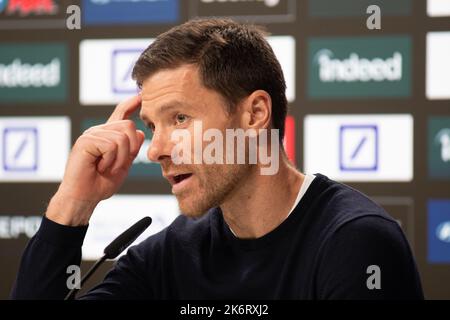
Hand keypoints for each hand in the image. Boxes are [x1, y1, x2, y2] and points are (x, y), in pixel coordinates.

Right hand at [46, 95, 145, 225]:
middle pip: (129, 126)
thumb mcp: (122, 165)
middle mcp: (99, 131)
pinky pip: (111, 145)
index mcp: (107, 136)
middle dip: (130, 149)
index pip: (120, 115)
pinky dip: (110, 161)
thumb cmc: (101, 183)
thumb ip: (131, 149)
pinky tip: (99, 167)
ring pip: (122, 138)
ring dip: (119, 159)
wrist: (85, 197)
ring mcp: (91, 134)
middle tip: (117, 165)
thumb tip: (141, 132)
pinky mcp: (86, 141)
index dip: (130, 104)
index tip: (140, 96)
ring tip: (106, 168)